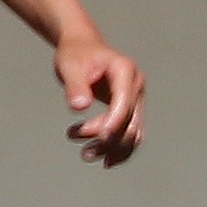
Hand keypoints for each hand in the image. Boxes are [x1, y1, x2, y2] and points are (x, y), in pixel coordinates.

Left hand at [55, 33, 143, 166]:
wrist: (82, 48)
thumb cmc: (76, 54)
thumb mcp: (70, 66)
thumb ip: (75, 86)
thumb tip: (80, 107)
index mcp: (125, 70)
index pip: (125, 101)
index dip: (114, 121)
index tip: (99, 137)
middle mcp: (136, 85)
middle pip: (130, 120)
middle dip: (109, 139)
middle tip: (83, 151)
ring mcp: (135, 97)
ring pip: (133, 131)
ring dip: (113, 148)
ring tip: (86, 154)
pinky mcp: (130, 108)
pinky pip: (130, 132)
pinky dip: (119, 147)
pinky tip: (104, 158)